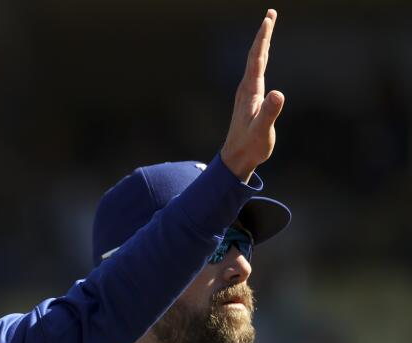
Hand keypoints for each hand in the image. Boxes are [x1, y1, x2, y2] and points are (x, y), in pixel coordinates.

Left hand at [220, 9, 284, 181]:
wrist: (236, 158)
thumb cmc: (250, 146)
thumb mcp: (262, 130)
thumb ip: (269, 112)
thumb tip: (277, 94)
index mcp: (250, 91)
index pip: (257, 59)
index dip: (263, 38)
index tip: (268, 19)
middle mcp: (246, 88)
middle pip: (255, 55)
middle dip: (263, 34)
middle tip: (271, 13)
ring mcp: (247, 94)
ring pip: (255, 62)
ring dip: (262, 44)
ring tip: (268, 28)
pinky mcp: (249, 100)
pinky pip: (256, 72)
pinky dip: (261, 58)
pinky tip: (263, 58)